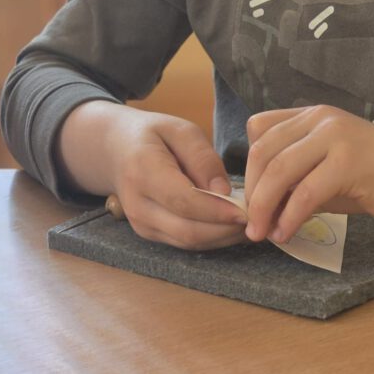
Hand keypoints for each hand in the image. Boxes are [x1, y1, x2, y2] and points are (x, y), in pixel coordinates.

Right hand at [57, 102, 247, 249]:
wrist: (116, 150)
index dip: (218, 210)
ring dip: (223, 237)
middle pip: (188, 230)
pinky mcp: (149, 234)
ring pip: (189, 242)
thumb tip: (225, 192)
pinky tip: (232, 225)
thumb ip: (203, 159)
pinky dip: (212, 237)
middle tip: (258, 218)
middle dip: (226, 229)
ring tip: (251, 221)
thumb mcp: (181, 130)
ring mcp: (141, 224)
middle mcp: (137, 205)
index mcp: (142, 171)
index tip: (249, 208)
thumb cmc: (152, 135)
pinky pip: (185, 242)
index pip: (184, 201)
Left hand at [244, 105, 373, 242]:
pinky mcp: (349, 162)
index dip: (248, 165)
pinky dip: (290, 217)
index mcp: (312, 115)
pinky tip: (286, 233)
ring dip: (263, 207)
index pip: (260, 129)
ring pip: (280, 170)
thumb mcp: (329, 169)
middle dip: (252, 192)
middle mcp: (320, 119)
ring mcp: (335, 137)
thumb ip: (298, 178)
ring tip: (261, 232)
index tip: (250, 197)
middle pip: (264, 151)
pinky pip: (306, 192)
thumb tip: (260, 207)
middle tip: (249, 223)